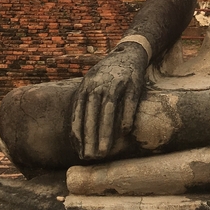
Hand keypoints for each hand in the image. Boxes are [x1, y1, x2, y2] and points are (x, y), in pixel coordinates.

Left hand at [71, 42, 147, 159]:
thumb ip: (84, 103)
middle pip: (92, 114)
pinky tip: (125, 132)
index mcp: (86, 87)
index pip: (78, 113)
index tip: (78, 151)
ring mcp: (116, 83)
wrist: (129, 53)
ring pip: (108, 111)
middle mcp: (99, 85)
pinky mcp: (133, 83)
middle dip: (90, 137)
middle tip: (90, 156)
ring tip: (104, 151)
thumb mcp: (91, 83)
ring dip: (105, 132)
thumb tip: (76, 132)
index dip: (78, 133)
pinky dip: (126, 116)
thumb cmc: (107, 75)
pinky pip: (129, 103)